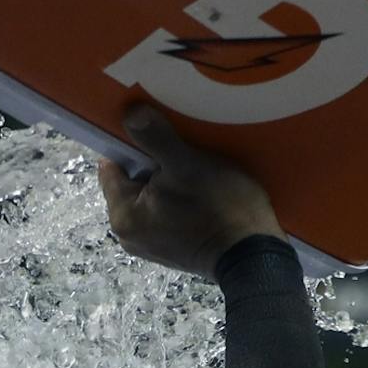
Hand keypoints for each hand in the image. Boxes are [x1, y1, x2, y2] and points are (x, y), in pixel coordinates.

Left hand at [97, 105, 283, 277]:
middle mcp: (129, 235)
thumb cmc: (220, 209)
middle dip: (153, 164)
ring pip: (152, 196)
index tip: (157, 133)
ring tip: (195, 170)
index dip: (133, 144)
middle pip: (132, 182)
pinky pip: (168, 212)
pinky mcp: (173, 249)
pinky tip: (202, 192)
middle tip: (182, 152)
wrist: (255, 255)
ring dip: (169, 180)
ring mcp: (151, 245)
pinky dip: (180, 199)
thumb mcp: (188, 165)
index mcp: (122, 216)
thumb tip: (129, 111)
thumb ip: (155, 137)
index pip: (112, 165)